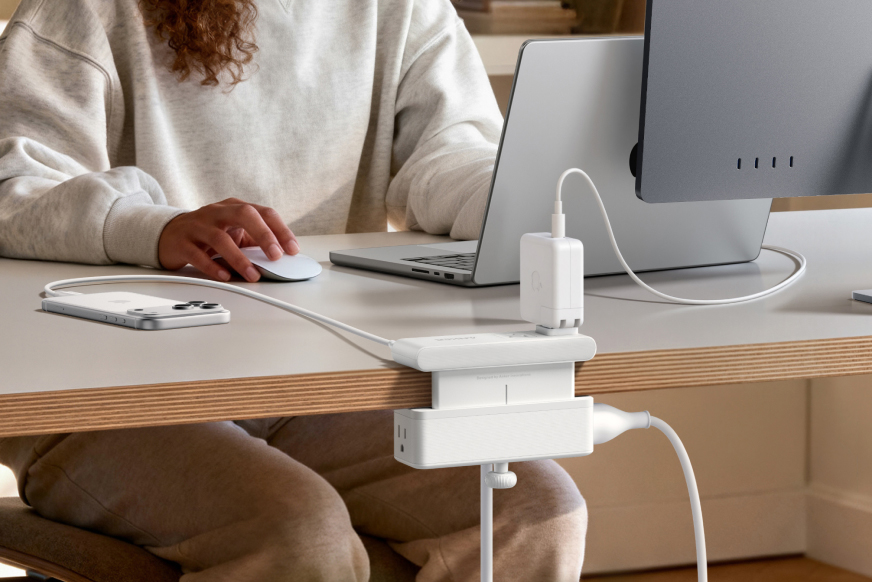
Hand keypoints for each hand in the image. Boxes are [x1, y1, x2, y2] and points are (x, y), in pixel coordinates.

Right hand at [158, 198, 298, 281]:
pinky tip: (225, 276)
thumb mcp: (234, 231)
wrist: (168, 233)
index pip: (264, 212)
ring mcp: (198, 226)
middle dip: (264, 235)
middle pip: (244, 215)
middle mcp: (217, 212)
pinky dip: (213, 267)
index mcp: (235, 207)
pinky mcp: (181, 242)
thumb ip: (254, 241)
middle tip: (276, 256)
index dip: (281, 230)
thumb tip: (280, 259)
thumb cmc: (208, 233)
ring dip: (239, 258)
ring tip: (252, 275)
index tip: (293, 249)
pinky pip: (197, 254)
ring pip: (220, 237)